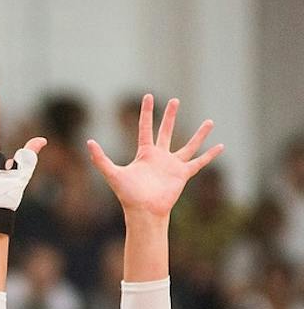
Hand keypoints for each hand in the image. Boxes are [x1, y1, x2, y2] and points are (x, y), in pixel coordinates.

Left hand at [87, 95, 222, 218]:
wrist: (144, 211)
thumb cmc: (128, 195)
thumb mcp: (113, 174)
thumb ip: (100, 159)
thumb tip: (88, 142)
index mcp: (145, 153)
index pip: (146, 127)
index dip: (147, 112)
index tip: (148, 96)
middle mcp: (160, 156)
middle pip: (166, 131)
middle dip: (170, 116)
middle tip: (175, 101)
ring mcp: (173, 165)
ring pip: (188, 145)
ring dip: (199, 134)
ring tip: (210, 121)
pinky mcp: (183, 174)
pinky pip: (199, 163)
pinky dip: (210, 156)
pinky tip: (220, 146)